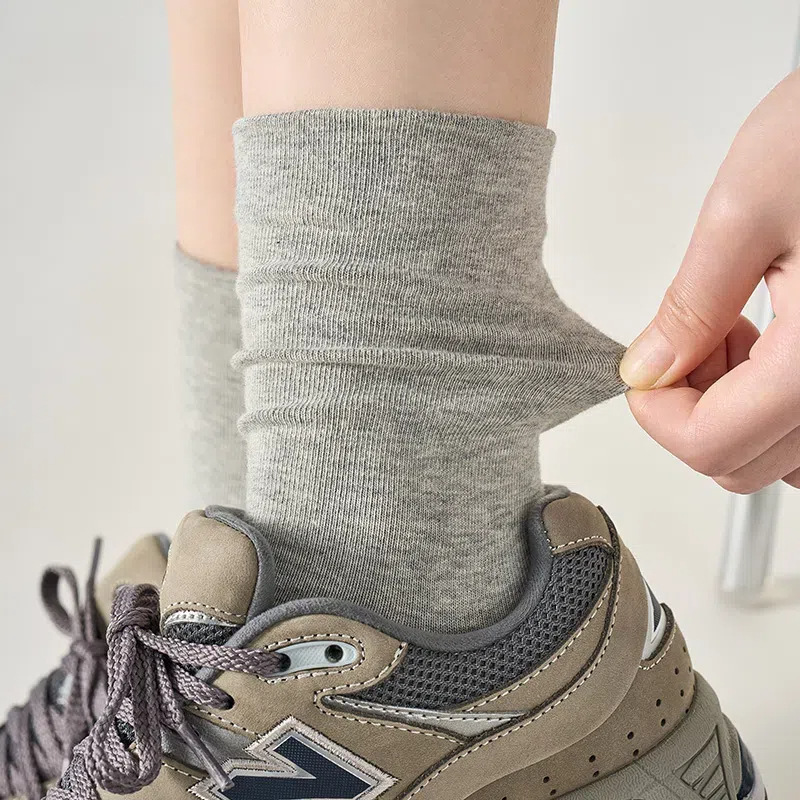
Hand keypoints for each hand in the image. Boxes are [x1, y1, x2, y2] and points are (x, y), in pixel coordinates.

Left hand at [620, 69, 799, 493]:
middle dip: (692, 408)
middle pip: (743, 463)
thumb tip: (649, 368)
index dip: (655, 415)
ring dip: (736, 410)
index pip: (711, 446)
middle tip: (688, 340)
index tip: (643, 371)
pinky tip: (772, 340)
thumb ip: (690, 305)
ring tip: (734, 329)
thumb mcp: (746, 209)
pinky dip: (778, 401)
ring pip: (783, 455)